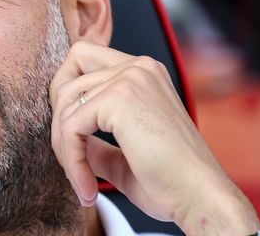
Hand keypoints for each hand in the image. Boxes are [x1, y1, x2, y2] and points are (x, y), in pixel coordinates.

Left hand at [49, 41, 259, 234]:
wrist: (201, 199)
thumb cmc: (171, 183)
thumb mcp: (123, 156)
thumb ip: (95, 141)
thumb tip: (65, 137)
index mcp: (144, 74)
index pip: (83, 60)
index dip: (66, 95)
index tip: (70, 139)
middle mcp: (138, 67)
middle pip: (68, 77)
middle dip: (58, 121)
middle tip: (70, 161)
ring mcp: (130, 77)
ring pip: (65, 104)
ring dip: (64, 148)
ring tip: (82, 181)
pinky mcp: (120, 97)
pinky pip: (71, 127)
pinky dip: (72, 160)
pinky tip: (87, 188)